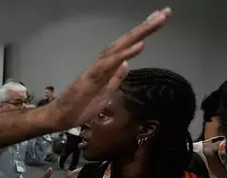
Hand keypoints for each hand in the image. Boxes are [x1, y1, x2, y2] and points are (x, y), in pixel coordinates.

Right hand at [45, 8, 171, 128]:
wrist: (61, 117)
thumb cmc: (81, 107)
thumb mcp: (105, 94)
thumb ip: (115, 78)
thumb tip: (127, 63)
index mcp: (107, 67)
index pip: (127, 46)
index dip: (143, 33)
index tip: (159, 20)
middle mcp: (103, 63)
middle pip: (126, 41)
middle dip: (145, 27)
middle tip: (165, 12)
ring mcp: (97, 68)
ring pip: (119, 47)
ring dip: (138, 34)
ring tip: (155, 21)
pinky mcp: (91, 77)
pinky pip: (110, 63)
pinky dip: (125, 53)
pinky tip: (139, 45)